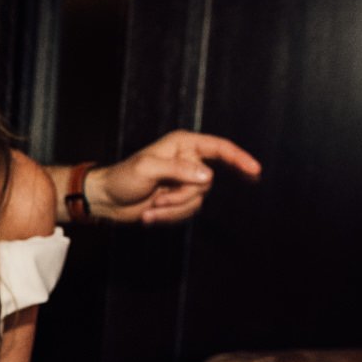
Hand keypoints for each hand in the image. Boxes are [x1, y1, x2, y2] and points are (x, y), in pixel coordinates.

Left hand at [88, 131, 260, 224]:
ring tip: (150, 206)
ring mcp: (183, 182)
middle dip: (182, 195)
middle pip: (207, 183)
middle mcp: (188, 161)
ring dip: (172, 208)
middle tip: (158, 196)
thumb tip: (208, 175)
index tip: (255, 170)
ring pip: (197, 201)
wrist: (106, 200)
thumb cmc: (122, 178)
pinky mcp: (178, 200)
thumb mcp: (147, 169)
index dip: (239, 158)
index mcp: (183, 145)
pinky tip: (149, 214)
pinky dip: (168, 217)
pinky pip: (187, 212)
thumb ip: (178, 170)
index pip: (219, 148)